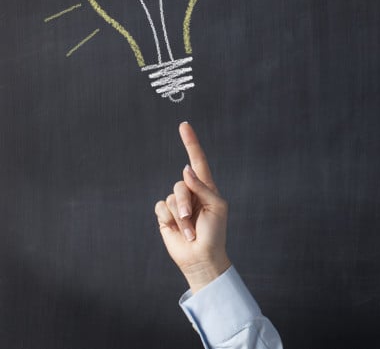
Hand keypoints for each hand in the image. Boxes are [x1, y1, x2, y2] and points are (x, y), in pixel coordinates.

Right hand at [155, 122, 231, 292]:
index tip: (184, 125)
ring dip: (179, 216)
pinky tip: (176, 230)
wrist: (201, 257)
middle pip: (181, 183)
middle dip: (185, 203)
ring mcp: (177, 204)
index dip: (191, 143)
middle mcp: (191, 192)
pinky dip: (168, 219)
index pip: (197, 160)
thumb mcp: (216, 207)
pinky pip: (160, 207)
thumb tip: (185, 170)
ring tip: (189, 231)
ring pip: (170, 197)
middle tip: (193, 220)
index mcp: (207, 187)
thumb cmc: (215, 232)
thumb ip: (202, 187)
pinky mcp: (165, 215)